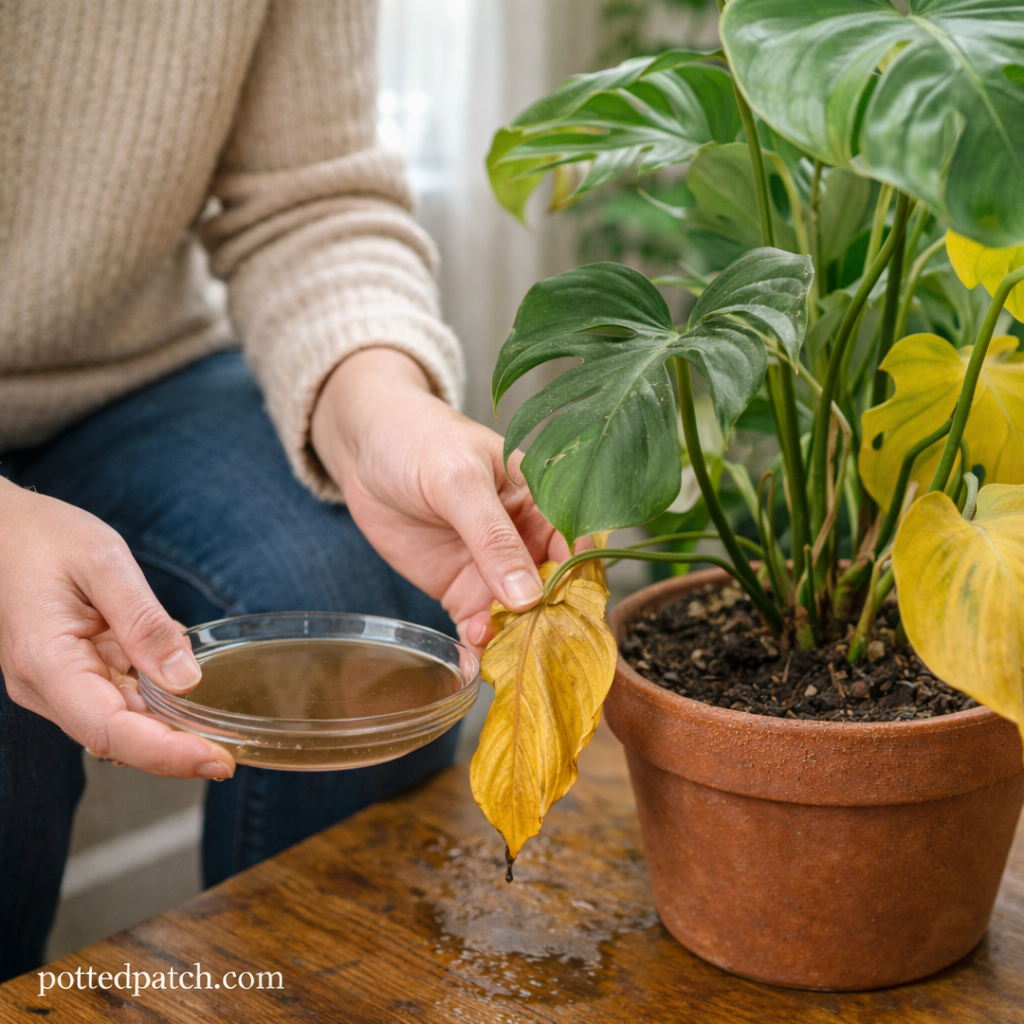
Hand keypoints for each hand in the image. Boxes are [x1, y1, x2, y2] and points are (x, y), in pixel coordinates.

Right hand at [0, 479, 234, 777]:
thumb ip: (145, 622)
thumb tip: (186, 679)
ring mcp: (56, 687)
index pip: (110, 730)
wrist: (6, 529)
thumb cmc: (48, 538)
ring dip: (167, 729)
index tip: (217, 761)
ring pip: (120, 725)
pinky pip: (117, 700)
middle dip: (175, 749)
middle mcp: (46, 687)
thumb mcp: (106, 563)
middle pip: (118, 738)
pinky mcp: (70, 679)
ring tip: (218, 727)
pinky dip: (152, 700)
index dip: (166, 753)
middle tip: (232, 752)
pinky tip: (179, 682)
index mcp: (48, 662)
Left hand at [310, 348, 568, 651]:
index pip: (576, 548)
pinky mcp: (460, 590)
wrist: (363, 446)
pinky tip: (472, 660)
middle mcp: (525, 540)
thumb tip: (530, 596)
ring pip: (517, 616)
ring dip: (514, 639)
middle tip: (536, 649)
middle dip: (549, 622)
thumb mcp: (459, 483)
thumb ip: (493, 538)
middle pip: (552, 591)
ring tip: (497, 653)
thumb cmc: (419, 441)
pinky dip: (480, 648)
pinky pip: (479, 626)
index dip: (579, 583)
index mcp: (542, 501)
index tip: (571, 615)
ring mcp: (492, 569)